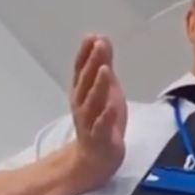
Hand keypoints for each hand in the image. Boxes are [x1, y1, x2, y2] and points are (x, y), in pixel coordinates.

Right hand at [68, 34, 126, 189]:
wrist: (95, 157)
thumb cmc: (101, 119)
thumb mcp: (105, 89)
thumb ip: (103, 65)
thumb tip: (101, 39)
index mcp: (82, 92)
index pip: (81, 70)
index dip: (85, 53)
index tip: (92, 37)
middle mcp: (82, 105)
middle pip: (86, 82)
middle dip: (92, 63)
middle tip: (98, 45)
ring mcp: (90, 122)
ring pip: (92, 103)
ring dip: (98, 86)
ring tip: (105, 69)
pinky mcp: (100, 139)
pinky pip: (102, 127)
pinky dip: (106, 117)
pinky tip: (112, 106)